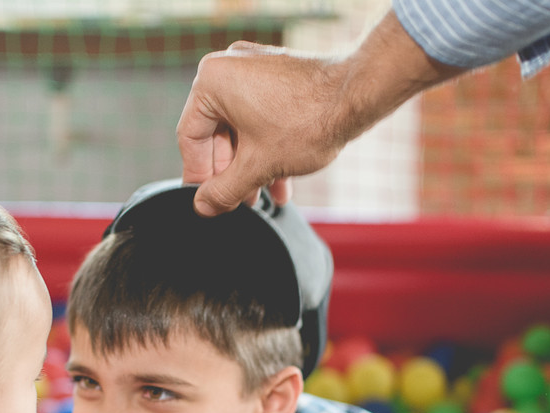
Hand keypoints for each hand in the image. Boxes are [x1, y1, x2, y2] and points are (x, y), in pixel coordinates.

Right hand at [176, 41, 339, 216]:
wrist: (359, 94)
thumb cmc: (308, 120)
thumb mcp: (258, 166)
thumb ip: (224, 190)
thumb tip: (203, 207)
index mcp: (212, 81)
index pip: (190, 138)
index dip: (199, 176)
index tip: (207, 201)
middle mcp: (228, 68)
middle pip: (216, 134)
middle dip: (230, 174)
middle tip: (238, 202)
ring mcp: (254, 69)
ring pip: (241, 129)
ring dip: (250, 167)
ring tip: (261, 196)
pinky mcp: (278, 77)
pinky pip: (259, 117)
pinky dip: (266, 148)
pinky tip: (280, 181)